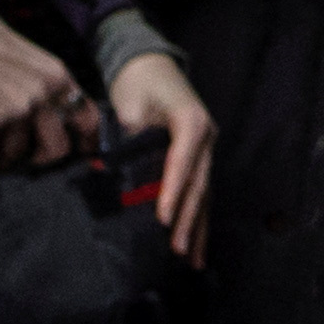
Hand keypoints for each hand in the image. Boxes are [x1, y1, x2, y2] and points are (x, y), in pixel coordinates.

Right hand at [0, 0, 88, 169]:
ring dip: (8, 160)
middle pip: (57, 147)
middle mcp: (43, 97)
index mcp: (59, 80)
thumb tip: (62, 116)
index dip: (87, 140)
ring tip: (1, 161)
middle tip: (34, 161)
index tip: (83, 152)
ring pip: (18, 152)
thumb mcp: (38, 62)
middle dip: (44, 159)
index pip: (86, 117)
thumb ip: (51, 88)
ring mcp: (17, 110)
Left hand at [106, 50, 215, 256]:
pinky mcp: (199, 157)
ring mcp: (206, 147)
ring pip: (205, 192)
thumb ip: (127, 142)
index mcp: (190, 122)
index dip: (173, 191)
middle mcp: (206, 136)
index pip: (182, 162)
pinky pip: (200, 190)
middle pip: (199, 183)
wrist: (149, 63)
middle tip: (179, 250)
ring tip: (195, 259)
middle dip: (190, 219)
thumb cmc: (137, 82)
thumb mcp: (127, 107)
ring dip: (200, 227)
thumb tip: (117, 180)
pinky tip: (198, 242)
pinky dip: (199, 216)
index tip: (164, 220)